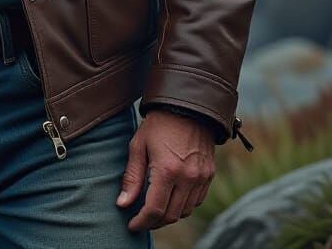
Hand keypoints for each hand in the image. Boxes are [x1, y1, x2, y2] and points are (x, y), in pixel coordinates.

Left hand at [116, 108, 215, 229]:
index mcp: (166, 170)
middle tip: (141, 219)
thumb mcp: (138, 146)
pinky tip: (172, 197)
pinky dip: (184, 205)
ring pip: (185, 211)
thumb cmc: (158, 124)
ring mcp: (201, 177)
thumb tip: (122, 204)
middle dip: (154, 222)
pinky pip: (197, 201)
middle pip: (170, 215)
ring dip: (169, 214)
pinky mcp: (209, 174)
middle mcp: (187, 177)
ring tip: (155, 208)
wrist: (187, 105)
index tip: (132, 225)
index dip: (141, 222)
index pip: (154, 210)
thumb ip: (132, 177)